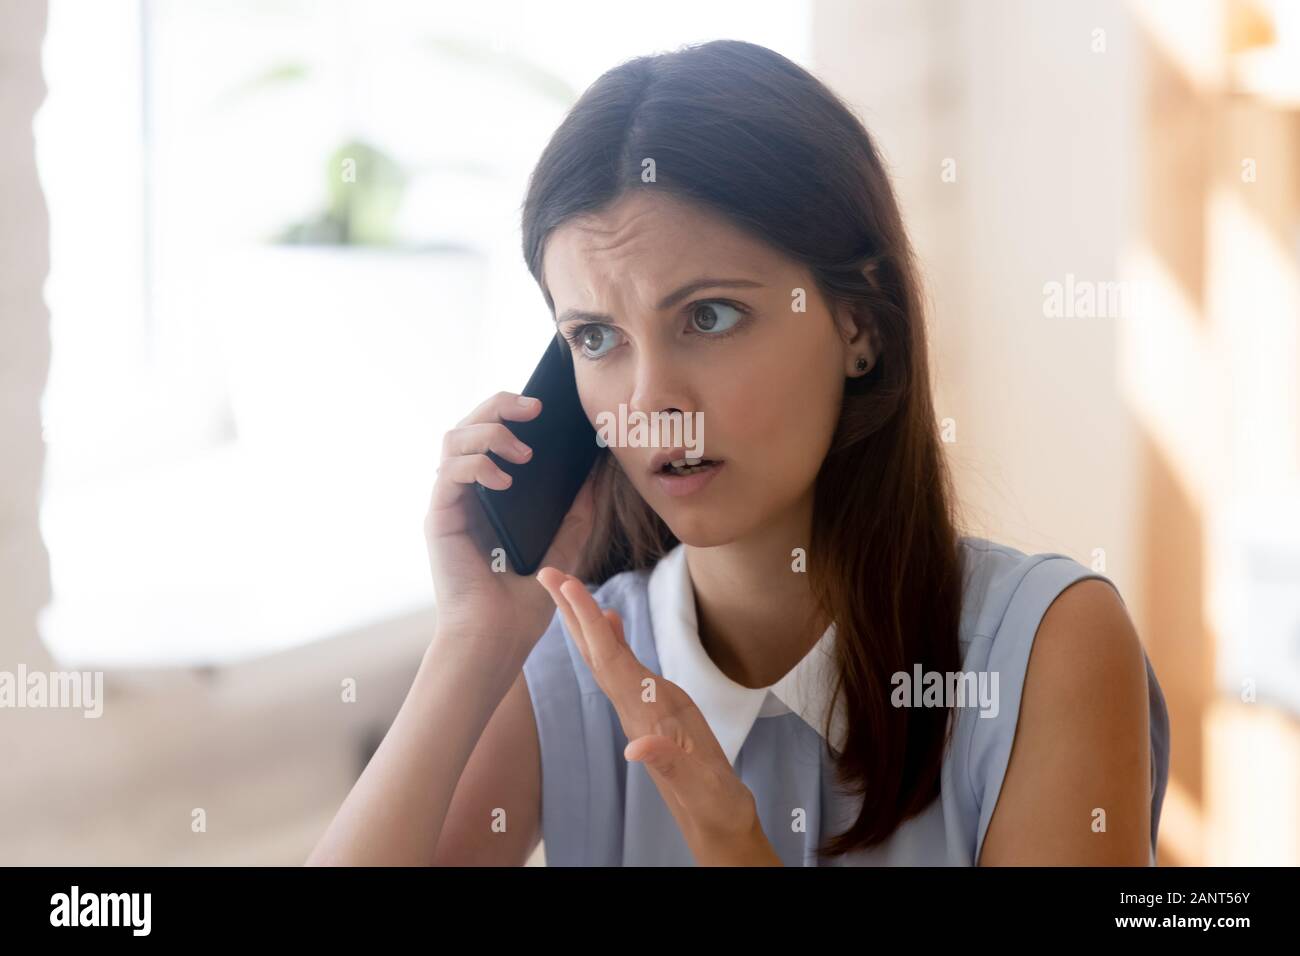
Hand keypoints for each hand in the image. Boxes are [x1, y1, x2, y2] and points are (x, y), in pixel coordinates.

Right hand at [424, 391, 596, 664]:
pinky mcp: (438, 518)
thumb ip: (579, 507)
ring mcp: (449, 503)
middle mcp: (465, 491)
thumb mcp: (567, 544)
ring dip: (489, 432)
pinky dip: (477, 466)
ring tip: (522, 451)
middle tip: (535, 407)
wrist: (499, 638)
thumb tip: (597, 467)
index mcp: (490, 492)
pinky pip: (448, 473)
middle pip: (468, 424)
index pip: (492, 433)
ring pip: (452, 438)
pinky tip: (504, 480)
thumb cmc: (526, 599)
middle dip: (499, 405)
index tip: (547, 405)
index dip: (512, 409)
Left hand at [536, 569, 783, 865]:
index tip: (569, 587)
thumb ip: (669, 763)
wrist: (719, 823)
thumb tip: (635, 749)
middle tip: (550, 574)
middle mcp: (636, 708)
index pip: (610, 660)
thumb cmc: (714, 803)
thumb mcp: (700, 786)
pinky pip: (627, 668)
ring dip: (588, 622)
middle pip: (596, 653)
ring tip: (571, 588)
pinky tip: (612, 623)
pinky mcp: (655, 710)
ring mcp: (642, 708)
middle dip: (573, 613)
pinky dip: (615, 641)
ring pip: (606, 658)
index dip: (589, 623)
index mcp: (646, 715)